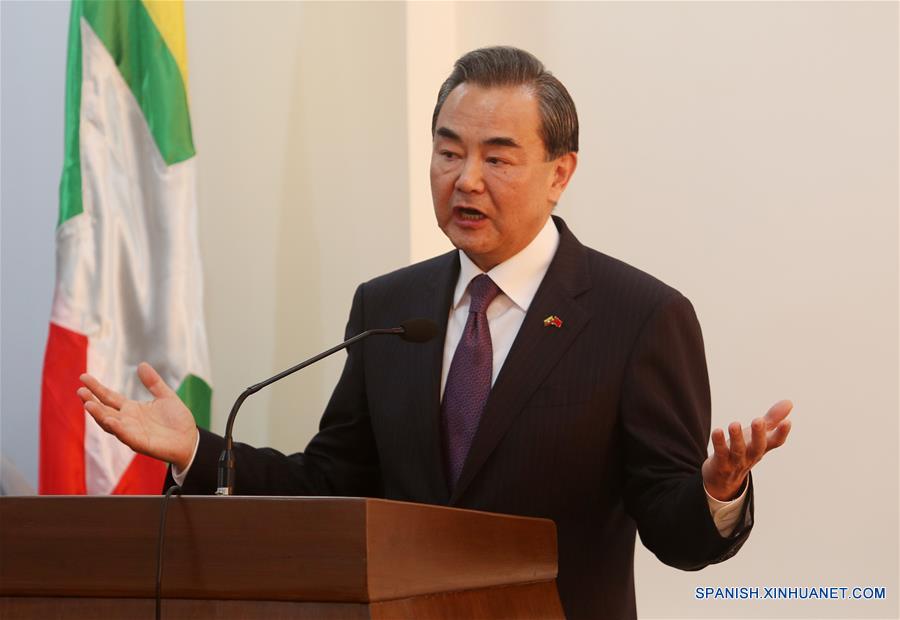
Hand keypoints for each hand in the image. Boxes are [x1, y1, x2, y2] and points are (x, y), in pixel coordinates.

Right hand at [77, 362, 197, 470]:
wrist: (190, 439)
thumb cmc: (177, 420)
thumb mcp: (166, 396)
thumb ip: (153, 382)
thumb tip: (142, 364)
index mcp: (132, 409)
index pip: (109, 397)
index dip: (97, 388)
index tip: (83, 377)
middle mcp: (127, 421)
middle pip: (105, 410)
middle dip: (92, 401)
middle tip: (80, 390)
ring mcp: (132, 433)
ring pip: (110, 424)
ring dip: (99, 415)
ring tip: (88, 404)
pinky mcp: (141, 444)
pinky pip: (126, 437)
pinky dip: (118, 429)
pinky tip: (110, 421)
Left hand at [701, 400, 792, 500]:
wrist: (722, 479)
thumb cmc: (743, 451)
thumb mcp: (757, 435)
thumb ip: (772, 419)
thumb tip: (789, 402)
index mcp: (761, 448)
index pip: (775, 442)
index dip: (782, 433)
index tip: (788, 422)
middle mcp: (750, 456)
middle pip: (758, 447)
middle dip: (759, 434)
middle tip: (758, 420)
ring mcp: (735, 462)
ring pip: (738, 451)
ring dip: (736, 438)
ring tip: (734, 424)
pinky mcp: (720, 464)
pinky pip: (720, 453)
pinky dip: (718, 443)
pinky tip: (717, 431)